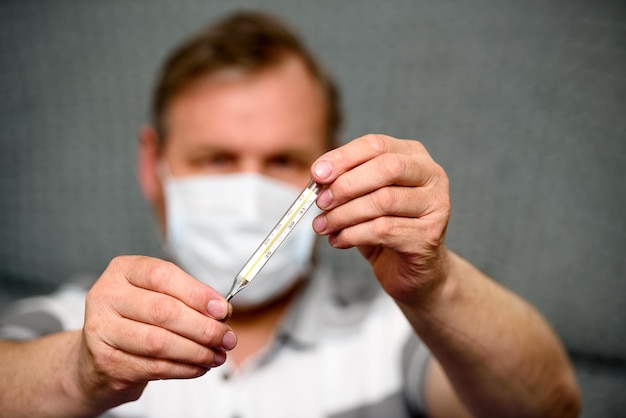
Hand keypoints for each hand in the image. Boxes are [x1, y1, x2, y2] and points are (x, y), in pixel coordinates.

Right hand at [77, 256, 235, 409]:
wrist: (97, 357)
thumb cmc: (135, 320)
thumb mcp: (158, 297)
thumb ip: (187, 298)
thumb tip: (222, 312)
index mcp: (123, 270)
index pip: (163, 275)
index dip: (197, 293)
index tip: (223, 310)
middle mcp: (107, 295)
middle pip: (163, 311)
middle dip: (203, 327)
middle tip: (227, 338)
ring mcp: (101, 329)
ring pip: (159, 342)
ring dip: (196, 352)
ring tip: (217, 356)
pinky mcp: (105, 361)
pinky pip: (154, 366)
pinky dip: (184, 368)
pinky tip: (199, 367)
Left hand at [311, 134, 450, 304]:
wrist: (415, 269)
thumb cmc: (387, 227)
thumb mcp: (364, 197)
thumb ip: (346, 182)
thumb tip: (319, 177)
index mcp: (413, 156)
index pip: (376, 145)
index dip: (343, 157)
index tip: (317, 174)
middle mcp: (431, 175)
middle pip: (387, 168)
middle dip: (347, 185)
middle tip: (321, 202)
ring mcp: (436, 205)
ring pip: (383, 201)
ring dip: (344, 214)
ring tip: (323, 226)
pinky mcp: (429, 235)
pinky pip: (383, 230)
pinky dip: (352, 235)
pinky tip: (338, 240)